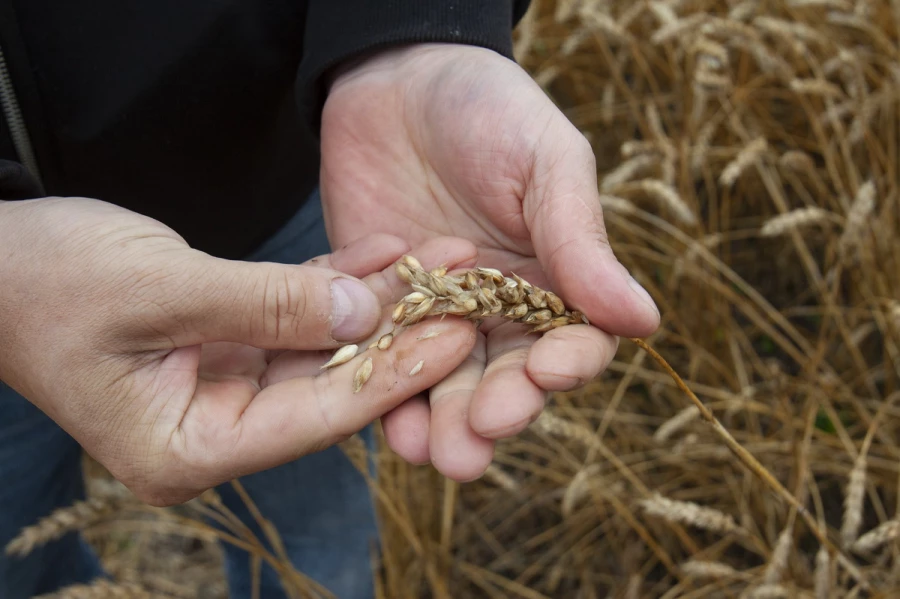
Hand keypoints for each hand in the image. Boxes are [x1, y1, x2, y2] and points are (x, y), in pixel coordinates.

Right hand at [0, 197, 476, 504]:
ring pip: (325, 347)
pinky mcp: (231, 346)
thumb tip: (366, 315)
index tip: (459, 332)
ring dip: (383, 301)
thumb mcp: (158, 291)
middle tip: (473, 291)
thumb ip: (265, 305)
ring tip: (446, 261)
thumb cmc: (47, 282)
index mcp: (189, 450)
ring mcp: (226, 389)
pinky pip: (299, 315)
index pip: (316, 417)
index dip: (392, 373)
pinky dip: (340, 283)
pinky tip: (391, 252)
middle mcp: (216, 430)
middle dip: (402, 333)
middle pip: (331, 384)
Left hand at [320, 43, 660, 480]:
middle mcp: (500, 310)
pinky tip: (390, 426)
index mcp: (554, 279)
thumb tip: (643, 320)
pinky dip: (387, 395)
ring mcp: (438, 316)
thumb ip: (580, 240)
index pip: (573, 340)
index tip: (552, 371)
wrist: (395, 78)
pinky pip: (386, 363)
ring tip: (440, 453)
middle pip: (507, 377)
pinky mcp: (380, 311)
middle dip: (499, 409)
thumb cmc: (487, 108)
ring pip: (448, 384)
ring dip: (446, 423)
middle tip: (484, 431)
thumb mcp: (544, 162)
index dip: (567, 364)